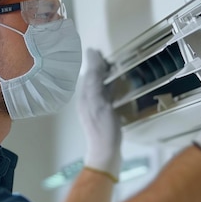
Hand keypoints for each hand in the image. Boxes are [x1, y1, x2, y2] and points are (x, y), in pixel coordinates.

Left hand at [78, 48, 121, 180]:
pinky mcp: (103, 115)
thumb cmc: (103, 129)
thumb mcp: (99, 102)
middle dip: (96, 66)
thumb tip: (92, 59)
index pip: (88, 73)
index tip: (96, 49)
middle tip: (103, 54)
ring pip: (98, 86)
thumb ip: (95, 81)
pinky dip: (109, 87)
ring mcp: (95, 108)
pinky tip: (115, 86)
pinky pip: (104, 95)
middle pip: (91, 78)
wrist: (106, 153)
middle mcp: (87, 101)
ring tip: (110, 66)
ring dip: (103, 76)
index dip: (92, 61)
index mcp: (85, 96)